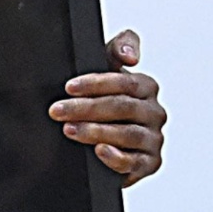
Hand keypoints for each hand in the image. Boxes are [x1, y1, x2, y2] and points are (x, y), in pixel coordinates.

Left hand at [50, 29, 164, 184]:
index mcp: (147, 87)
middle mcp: (155, 112)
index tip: (69, 87)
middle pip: (122, 108)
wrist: (102, 137)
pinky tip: (98, 151)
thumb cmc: (102, 98)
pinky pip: (134, 162)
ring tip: (69, 130)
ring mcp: (154, 139)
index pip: (125, 82)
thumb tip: (132, 56)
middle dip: (86, 109)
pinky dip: (116, 158)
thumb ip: (118, 48)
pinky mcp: (149, 163)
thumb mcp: (107, 69)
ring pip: (128, 134)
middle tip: (58, 111)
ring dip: (96, 132)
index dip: (96, 84)